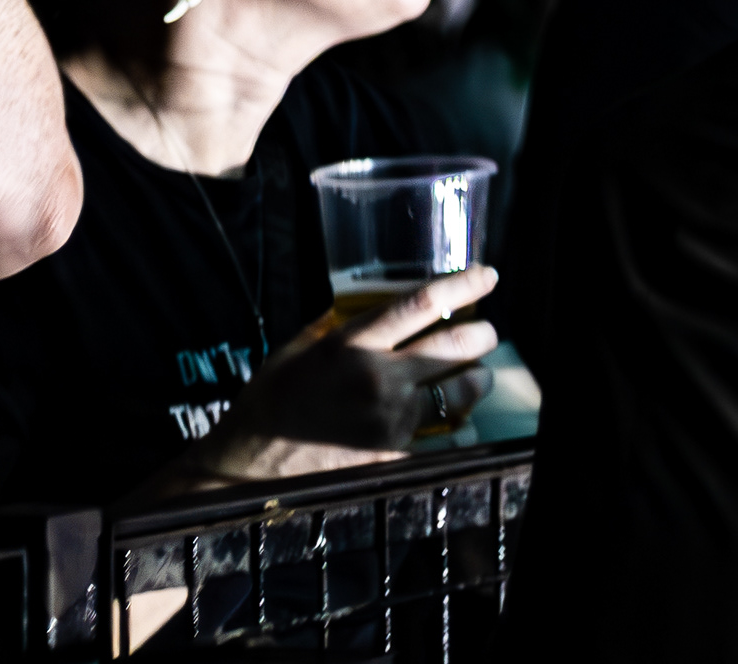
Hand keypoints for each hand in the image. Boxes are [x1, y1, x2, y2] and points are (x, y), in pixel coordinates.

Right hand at [186, 265, 501, 482]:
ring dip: (478, 380)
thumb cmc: (271, 399)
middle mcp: (377, 376)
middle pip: (456, 344)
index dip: (464, 285)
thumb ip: (337, 325)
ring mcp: (388, 418)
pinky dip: (460, 431)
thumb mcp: (298, 347)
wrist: (249, 462)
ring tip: (479, 376)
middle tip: (487, 333)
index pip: (421, 302)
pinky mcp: (391, 453)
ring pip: (460, 391)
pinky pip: (445, 440)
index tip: (488, 275)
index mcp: (352, 342)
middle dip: (483, 334)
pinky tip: (463, 426)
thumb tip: (366, 301)